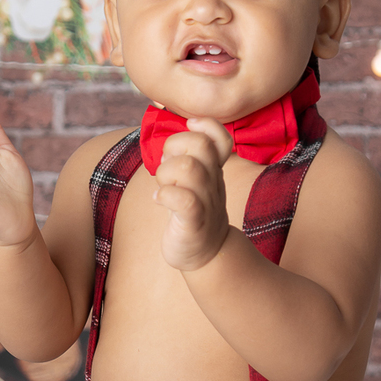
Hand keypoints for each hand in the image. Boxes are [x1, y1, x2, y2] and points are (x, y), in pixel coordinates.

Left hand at [154, 117, 232, 271]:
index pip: (221, 138)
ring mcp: (206, 201)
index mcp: (213, 169)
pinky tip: (159, 200)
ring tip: (163, 186)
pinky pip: (184, 200)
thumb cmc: (194, 212)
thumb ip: (188, 159)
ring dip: (167, 173)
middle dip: (174, 147)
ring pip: (189, 168)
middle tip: (166, 165)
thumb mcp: (195, 182)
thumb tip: (170, 140)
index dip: (206, 126)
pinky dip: (166, 195)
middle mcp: (213, 181)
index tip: (188, 133)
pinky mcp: (195, 222)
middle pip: (200, 144)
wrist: (206, 253)